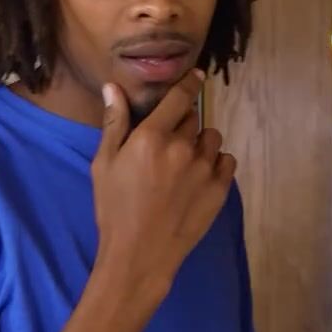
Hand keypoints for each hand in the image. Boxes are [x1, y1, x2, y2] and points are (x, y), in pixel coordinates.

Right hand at [89, 70, 237, 310]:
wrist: (139, 254)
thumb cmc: (114, 209)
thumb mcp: (104, 164)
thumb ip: (114, 123)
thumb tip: (113, 88)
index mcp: (151, 137)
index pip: (179, 97)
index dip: (189, 83)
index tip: (195, 76)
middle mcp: (181, 147)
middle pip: (193, 118)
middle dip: (182, 124)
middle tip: (168, 144)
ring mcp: (204, 168)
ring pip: (212, 138)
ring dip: (200, 143)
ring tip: (185, 162)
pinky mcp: (219, 189)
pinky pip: (227, 161)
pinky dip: (216, 163)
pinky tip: (199, 176)